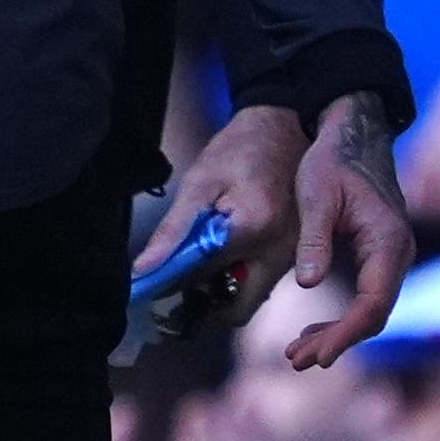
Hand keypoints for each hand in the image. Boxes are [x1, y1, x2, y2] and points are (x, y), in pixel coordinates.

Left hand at [140, 103, 307, 330]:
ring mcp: (292, 259)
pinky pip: (261, 282)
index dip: (174, 287)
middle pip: (237, 309)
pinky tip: (218, 254)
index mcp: (251, 231)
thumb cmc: (238, 152)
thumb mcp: (198, 183)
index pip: (205, 281)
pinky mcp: (295, 256)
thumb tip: (144, 268)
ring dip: (220, 291)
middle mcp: (279, 255)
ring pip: (250, 298)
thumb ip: (174, 230)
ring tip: (193, 262)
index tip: (151, 285)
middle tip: (175, 280)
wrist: (281, 132)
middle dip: (204, 303)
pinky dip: (237, 278)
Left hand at [280, 91, 412, 368]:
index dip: (346, 333)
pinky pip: (366, 296)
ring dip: (336, 334)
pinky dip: (340, 316)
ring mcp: (391, 257)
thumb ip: (314, 240)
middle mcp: (397, 255)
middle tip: (297, 360)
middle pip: (374, 315)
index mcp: (388, 243)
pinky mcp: (377, 256)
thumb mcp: (316, 195)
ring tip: (298, 354)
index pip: (374, 304)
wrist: (352, 134)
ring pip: (370, 310)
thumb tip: (309, 285)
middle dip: (336, 341)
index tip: (318, 354)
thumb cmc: (333, 161)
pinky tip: (313, 329)